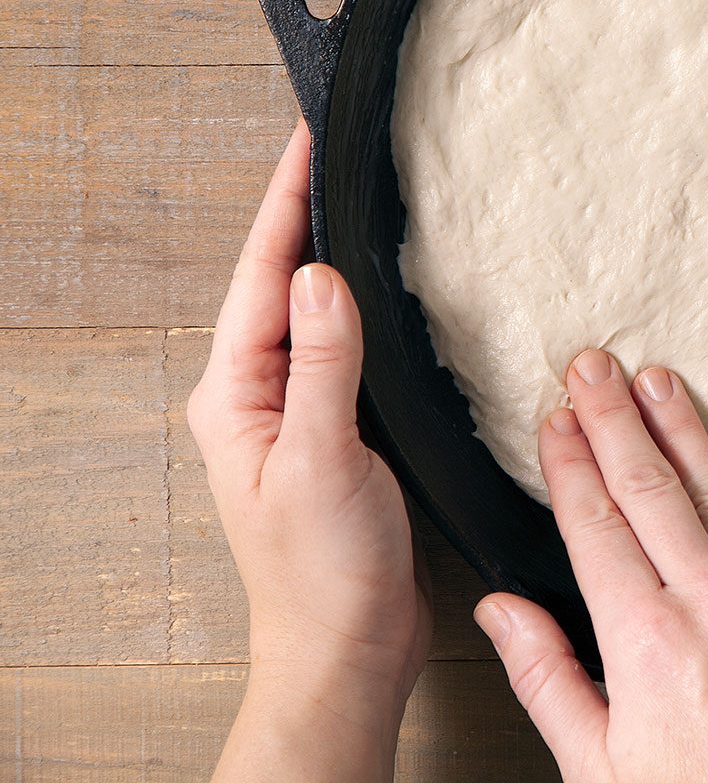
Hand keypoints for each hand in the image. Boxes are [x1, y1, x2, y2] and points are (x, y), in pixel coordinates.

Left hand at [189, 124, 430, 781]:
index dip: (286, 203)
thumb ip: (324, 364)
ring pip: (314, 311)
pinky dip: (368, 307)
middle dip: (306, 213)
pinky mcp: (338, 430)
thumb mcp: (323, 458)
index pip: (261, 277)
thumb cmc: (325, 570)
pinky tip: (394, 290)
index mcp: (236, 395)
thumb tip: (321, 276)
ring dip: (336, 256)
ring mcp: (298, 411)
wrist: (349, 646)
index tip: (309, 138)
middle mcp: (259, 394)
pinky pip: (347, 348)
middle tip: (337, 146)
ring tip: (364, 198)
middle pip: (280, 282)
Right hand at [474, 350, 707, 781]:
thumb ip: (549, 679)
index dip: (571, 464)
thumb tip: (503, 612)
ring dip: (682, 427)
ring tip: (655, 379)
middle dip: (614, 419)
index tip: (553, 420)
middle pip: (650, 489)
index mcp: (645, 642)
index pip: (596, 526)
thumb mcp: (602, 768)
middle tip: (592, 365)